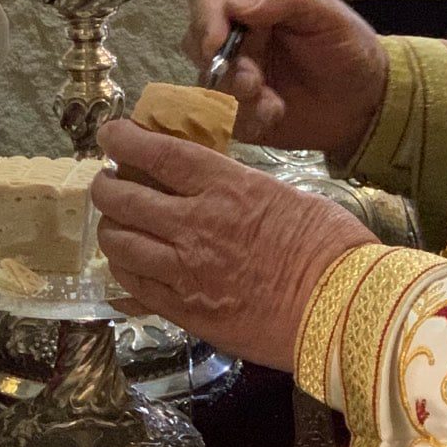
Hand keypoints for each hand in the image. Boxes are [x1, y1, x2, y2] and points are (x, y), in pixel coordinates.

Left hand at [92, 119, 376, 369]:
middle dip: (105, 187)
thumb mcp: (286, 195)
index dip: (124, 141)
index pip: (157, 154)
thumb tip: (221, 189)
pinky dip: (124, 277)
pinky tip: (129, 271)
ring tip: (115, 227)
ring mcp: (186, 271)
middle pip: (124, 199)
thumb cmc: (330, 248)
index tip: (110, 134)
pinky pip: (136, 290)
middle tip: (106, 183)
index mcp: (225, 187)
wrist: (341, 309)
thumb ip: (242, 190)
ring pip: (120, 246)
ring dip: (111, 232)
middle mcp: (196, 225)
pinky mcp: (187, 312)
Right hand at [184, 0, 387, 160]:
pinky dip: (246, 118)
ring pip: (206, 83)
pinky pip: (222, 117)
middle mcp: (236, 38)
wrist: (366, 104)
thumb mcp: (327, 13)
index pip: (210, 0)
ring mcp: (234, 76)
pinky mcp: (237, 112)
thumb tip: (236, 4)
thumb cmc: (348, 49)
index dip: (207, 20)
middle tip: (252, 81)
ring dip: (235, 95)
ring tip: (272, 103)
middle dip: (220, 65)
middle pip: (197, 43)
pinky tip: (275, 115)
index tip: (217, 43)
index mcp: (253, 6)